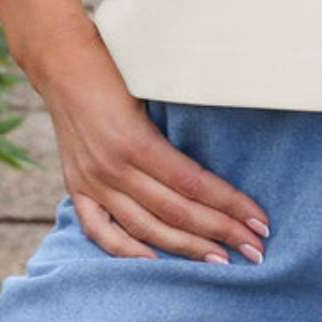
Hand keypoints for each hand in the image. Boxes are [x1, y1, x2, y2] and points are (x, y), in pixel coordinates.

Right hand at [30, 22, 271, 264]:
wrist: (60, 59)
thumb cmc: (117, 62)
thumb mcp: (154, 83)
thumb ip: (181, 120)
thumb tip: (228, 146)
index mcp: (137, 141)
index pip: (194, 184)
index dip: (230, 205)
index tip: (261, 220)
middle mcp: (114, 168)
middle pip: (177, 212)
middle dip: (221, 233)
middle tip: (256, 249)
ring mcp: (93, 182)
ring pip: (146, 228)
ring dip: (186, 248)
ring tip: (222, 262)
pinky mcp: (77, 187)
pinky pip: (100, 231)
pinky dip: (127, 251)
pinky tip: (155, 263)